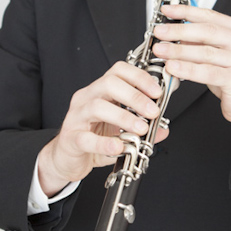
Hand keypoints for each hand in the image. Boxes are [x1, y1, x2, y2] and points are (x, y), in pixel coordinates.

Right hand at [38, 62, 168, 195]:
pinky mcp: (71, 138)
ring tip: (141, 129)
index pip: (118, 71)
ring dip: (123, 117)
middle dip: (135, 96)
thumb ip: (141, 128)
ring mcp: (76, 117)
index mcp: (99, 91)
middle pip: (109, 83)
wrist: (67, 159)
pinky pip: (86, 138)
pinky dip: (104, 142)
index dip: (140, 77)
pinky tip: (119, 146)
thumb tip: (164, 129)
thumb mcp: (120, 130)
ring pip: (97, 106)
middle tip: (153, 112)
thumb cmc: (92, 139)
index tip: (157, 92)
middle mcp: (86, 99)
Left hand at [152, 3, 230, 151]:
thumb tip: (174, 32)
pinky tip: (172, 67)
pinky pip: (207, 72)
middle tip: (159, 31)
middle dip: (179, 30)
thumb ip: (202, 43)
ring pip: (205, 52)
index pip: (211, 16)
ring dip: (179, 50)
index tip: (167, 10)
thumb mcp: (221, 56)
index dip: (187, 12)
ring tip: (160, 50)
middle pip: (207, 31)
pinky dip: (187, 69)